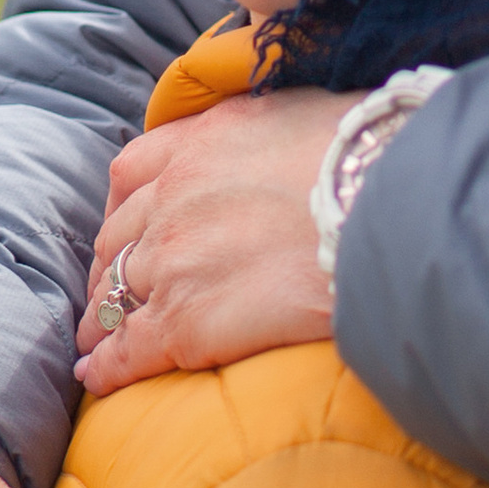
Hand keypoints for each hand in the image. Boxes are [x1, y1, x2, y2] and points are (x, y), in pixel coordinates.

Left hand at [75, 88, 347, 394]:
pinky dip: (107, 364)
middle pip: (117, 238)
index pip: (134, 173)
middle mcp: (172, 196)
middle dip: (111, 265)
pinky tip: (97, 375)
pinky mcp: (184, 322)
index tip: (128, 229)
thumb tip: (283, 141)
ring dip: (105, 315)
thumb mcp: (308, 112)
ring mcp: (172, 260)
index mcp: (201, 141)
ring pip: (115, 293)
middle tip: (114, 290)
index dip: (125, 208)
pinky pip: (127, 348)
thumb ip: (271, 129)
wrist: (391, 212)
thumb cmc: (374, 163)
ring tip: (98, 337)